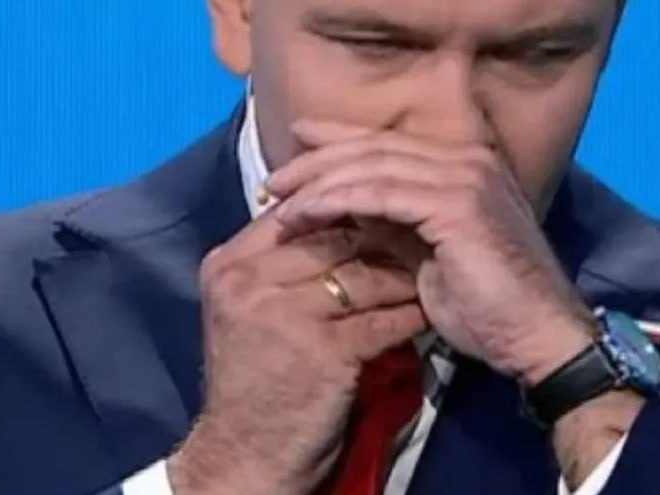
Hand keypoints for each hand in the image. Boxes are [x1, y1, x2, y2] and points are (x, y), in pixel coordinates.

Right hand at [168, 214, 426, 494]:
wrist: (245, 454)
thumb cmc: (255, 380)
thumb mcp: (249, 309)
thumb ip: (282, 264)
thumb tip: (344, 216)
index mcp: (228, 263)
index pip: (298, 210)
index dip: (346, 205)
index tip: (385, 207)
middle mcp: (248, 280)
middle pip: (334, 237)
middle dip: (382, 234)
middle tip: (421, 231)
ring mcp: (282, 313)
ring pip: (362, 274)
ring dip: (402, 274)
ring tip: (430, 269)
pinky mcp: (320, 350)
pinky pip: (381, 319)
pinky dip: (409, 314)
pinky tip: (427, 311)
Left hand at [266, 120, 593, 384]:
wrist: (538, 337)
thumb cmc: (489, 308)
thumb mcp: (430, 258)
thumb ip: (395, 226)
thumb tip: (350, 211)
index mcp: (467, 166)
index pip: (390, 142)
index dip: (338, 142)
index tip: (295, 148)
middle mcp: (468, 160)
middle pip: (375, 146)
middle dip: (317, 159)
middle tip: (274, 178)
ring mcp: (464, 177)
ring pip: (371, 165)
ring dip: (317, 181)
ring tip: (277, 199)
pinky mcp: (455, 204)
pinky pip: (378, 193)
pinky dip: (335, 201)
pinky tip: (304, 214)